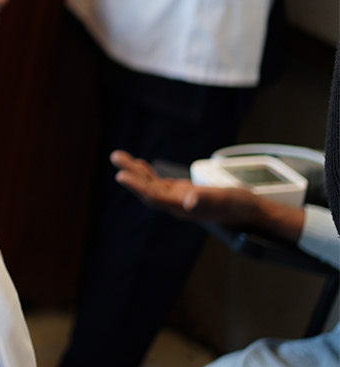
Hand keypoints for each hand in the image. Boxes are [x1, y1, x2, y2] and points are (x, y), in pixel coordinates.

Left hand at [112, 151, 305, 241]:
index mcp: (182, 208)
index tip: (121, 175)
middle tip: (116, 156)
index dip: (137, 187)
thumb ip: (206, 200)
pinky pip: (159, 183)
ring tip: (119, 156)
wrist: (249, 210)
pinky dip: (148, 173)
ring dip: (136, 171)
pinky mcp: (181, 192)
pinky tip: (139, 165)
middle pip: (147, 190)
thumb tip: (188, 201)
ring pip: (151, 185)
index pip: (154, 197)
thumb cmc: (238, 204)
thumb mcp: (224, 199)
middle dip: (131, 174)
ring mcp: (177, 199)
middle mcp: (175, 205)